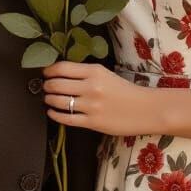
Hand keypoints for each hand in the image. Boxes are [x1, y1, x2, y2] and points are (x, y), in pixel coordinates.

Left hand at [43, 60, 157, 136]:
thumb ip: (85, 73)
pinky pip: (66, 119)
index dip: (49, 70)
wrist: (145, 109)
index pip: (62, 68)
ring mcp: (90, 106)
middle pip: (57, 84)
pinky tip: (52, 112)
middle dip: (46, 85)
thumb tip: (62, 73)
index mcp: (94, 71)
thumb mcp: (106, 74)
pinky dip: (55, 114)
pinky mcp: (92, 123)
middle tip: (45, 86)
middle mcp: (90, 87)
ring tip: (48, 98)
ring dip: (49, 99)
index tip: (45, 72)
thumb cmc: (126, 91)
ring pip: (59, 101)